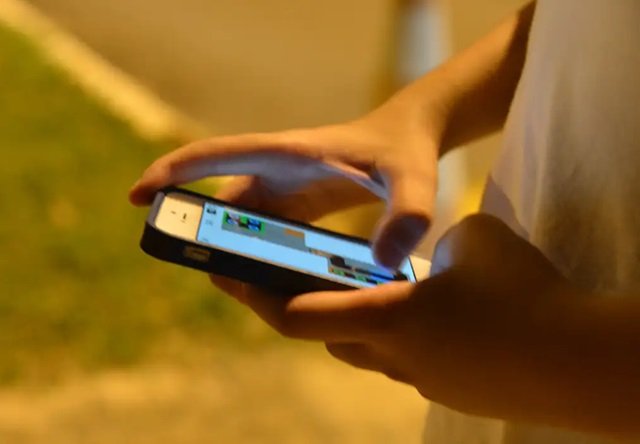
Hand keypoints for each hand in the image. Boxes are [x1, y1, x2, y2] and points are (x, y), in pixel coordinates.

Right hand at [129, 110, 438, 267]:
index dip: (171, 173)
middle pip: (220, 204)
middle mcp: (277, 171)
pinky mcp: (297, 206)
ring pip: (238, 223)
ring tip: (241, 288)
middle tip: (204, 270)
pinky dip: (254, 256)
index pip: (215, 157)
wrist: (410, 138)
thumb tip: (388, 262)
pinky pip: (261, 233)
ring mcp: (285, 189)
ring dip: (228, 251)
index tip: (138, 197)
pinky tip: (266, 285)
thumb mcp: (413, 179)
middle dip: (201, 235)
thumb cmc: (406, 150)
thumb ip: (408, 213)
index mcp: (287, 154)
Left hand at [228, 214, 578, 423]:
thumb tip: (429, 253)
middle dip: (307, 305)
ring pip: (365, 349)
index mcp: (385, 318)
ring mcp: (421, 380)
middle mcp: (392, 357)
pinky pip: (404, 360)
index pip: (295, 315)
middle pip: (325, 335)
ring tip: (372, 289)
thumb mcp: (472, 238)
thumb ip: (433, 240)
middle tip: (302, 276)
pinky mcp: (449, 389)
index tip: (229, 276)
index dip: (255, 296)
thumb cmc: (524, 295)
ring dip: (356, 320)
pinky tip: (429, 314)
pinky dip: (398, 334)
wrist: (581, 361)